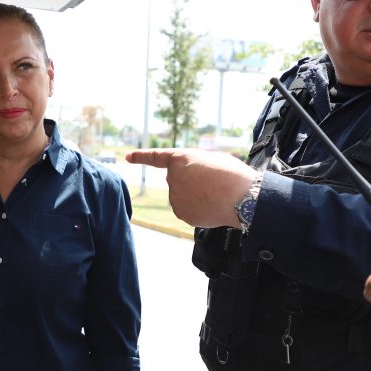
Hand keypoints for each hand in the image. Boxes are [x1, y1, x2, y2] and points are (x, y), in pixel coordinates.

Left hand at [126, 149, 255, 228]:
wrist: (242, 198)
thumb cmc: (232, 175)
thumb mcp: (212, 159)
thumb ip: (194, 166)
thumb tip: (191, 181)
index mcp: (180, 159)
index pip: (156, 157)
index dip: (141, 157)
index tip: (128, 157)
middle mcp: (173, 178)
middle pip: (178, 181)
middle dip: (191, 182)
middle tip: (213, 183)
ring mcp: (176, 197)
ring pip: (183, 197)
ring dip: (195, 196)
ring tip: (215, 195)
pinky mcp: (182, 214)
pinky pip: (188, 210)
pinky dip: (198, 209)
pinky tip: (212, 206)